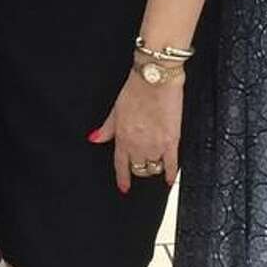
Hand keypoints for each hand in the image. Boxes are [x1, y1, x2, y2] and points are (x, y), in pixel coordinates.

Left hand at [90, 71, 183, 194]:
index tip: (124, 187)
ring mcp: (155, 144)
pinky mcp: (172, 141)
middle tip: (142, 166)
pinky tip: (169, 179)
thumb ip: (106, 128)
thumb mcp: (115, 110)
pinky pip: (171, 164)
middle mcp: (137, 145)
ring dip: (153, 168)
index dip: (122, 178)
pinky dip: (171, 174)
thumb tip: (94, 139)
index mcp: (122, 137)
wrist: (155, 79)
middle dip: (139, 169)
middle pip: (138, 168)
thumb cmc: (135, 90)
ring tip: (155, 164)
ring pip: (153, 168)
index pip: (120, 164)